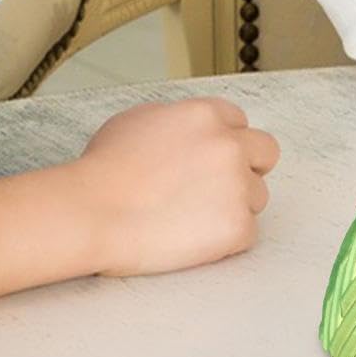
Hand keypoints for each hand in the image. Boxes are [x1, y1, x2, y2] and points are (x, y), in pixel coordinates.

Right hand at [75, 98, 280, 276]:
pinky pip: (248, 233)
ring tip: (191, 220)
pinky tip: (193, 241)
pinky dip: (225, 241)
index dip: (224, 143)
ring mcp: (236, 185)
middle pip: (265, 153)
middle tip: (215, 190)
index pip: (241, 124)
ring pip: (257, 196)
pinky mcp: (236, 226)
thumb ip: (175, 119)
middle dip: (247, 169)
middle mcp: (230, 145)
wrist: (90, 213)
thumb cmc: (102, 171)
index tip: (209, 162)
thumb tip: (188, 132)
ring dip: (233, 207)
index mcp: (208, 115)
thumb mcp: (137, 120)